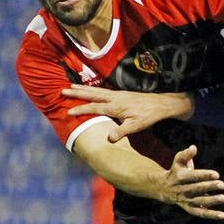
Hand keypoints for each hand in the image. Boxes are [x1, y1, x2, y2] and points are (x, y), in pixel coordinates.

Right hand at [64, 87, 192, 140]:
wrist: (160, 104)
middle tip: (62, 90)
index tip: (68, 112)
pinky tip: (90, 89)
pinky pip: (103, 90)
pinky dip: (93, 89)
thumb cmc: (148, 116)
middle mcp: (114, 98)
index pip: (94, 108)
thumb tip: (108, 138)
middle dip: (77, 93)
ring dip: (83, 88)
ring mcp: (117, 94)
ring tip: (71, 86)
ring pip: (96, 90)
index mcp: (116, 106)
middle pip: (92, 94)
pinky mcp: (121, 94)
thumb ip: (122, 131)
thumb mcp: (136, 126)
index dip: (81, 110)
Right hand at [161, 145, 223, 219]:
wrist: (163, 188)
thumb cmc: (176, 172)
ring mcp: (186, 200)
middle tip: (222, 185)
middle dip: (210, 187)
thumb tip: (193, 147)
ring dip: (211, 201)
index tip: (217, 174)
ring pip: (199, 202)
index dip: (205, 175)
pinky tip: (222, 215)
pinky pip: (200, 213)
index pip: (194, 176)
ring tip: (223, 198)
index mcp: (180, 177)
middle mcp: (183, 189)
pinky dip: (211, 215)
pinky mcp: (189, 208)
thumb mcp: (178, 162)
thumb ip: (186, 155)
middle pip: (197, 189)